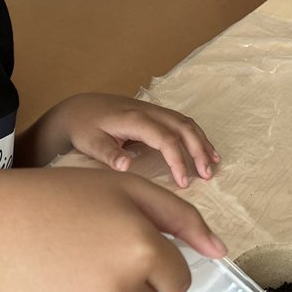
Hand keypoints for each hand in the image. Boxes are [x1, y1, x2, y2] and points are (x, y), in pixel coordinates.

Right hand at [0, 168, 226, 291]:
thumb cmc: (58, 200)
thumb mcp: (125, 190)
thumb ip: (182, 218)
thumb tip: (222, 253)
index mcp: (143, 251)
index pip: (176, 280)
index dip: (148, 261)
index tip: (115, 244)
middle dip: (121, 282)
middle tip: (80, 253)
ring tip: (59, 272)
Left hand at [18, 93, 220, 187]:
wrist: (78, 108)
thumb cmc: (83, 127)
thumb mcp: (90, 142)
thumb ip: (108, 154)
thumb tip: (126, 166)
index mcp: (135, 119)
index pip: (166, 139)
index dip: (178, 161)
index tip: (183, 183)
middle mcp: (149, 111)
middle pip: (183, 128)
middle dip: (198, 151)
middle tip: (206, 176)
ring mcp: (154, 110)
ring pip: (186, 123)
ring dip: (202, 143)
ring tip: (212, 165)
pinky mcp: (155, 114)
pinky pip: (181, 122)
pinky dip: (196, 136)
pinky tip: (205, 151)